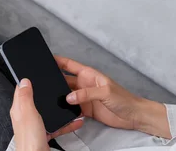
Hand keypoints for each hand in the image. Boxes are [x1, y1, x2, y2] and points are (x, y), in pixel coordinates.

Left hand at [10, 79, 83, 150]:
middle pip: (36, 100)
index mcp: (19, 109)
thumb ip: (26, 97)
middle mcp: (26, 117)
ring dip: (58, 108)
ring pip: (48, 113)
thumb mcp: (28, 113)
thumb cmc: (29, 140)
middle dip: (46, 94)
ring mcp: (35, 126)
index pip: (21, 90)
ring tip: (68, 103)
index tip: (35, 73)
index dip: (27, 81)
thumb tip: (24, 81)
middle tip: (55, 86)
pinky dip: (65, 123)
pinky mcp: (44, 134)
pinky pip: (56, 125)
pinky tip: (74, 121)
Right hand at [55, 56, 169, 137]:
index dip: (58, 61)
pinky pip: (72, 108)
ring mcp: (84, 97)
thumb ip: (86, 93)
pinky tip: (60, 110)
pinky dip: (66, 109)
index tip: (46, 59)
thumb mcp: (105, 92)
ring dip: (60, 96)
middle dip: (54, 81)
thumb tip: (69, 97)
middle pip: (65, 80)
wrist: (132, 115)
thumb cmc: (124, 99)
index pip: (70, 65)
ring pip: (67, 94)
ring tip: (49, 98)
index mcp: (89, 74)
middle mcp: (85, 84)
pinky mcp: (86, 109)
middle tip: (42, 83)